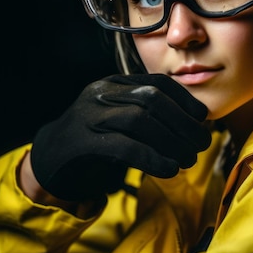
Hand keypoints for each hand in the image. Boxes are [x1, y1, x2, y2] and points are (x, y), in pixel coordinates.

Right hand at [30, 74, 210, 200]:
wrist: (50, 159)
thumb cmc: (95, 140)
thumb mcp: (121, 119)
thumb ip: (149, 116)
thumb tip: (195, 124)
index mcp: (114, 83)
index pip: (157, 82)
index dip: (185, 100)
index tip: (203, 119)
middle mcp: (101, 93)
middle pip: (151, 98)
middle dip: (183, 121)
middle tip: (202, 143)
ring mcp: (89, 116)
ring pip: (138, 120)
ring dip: (171, 141)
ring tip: (189, 160)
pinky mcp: (81, 142)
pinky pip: (122, 146)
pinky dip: (151, 158)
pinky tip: (169, 169)